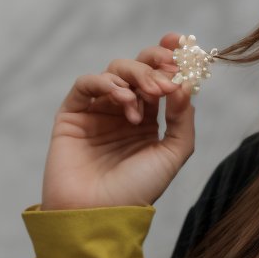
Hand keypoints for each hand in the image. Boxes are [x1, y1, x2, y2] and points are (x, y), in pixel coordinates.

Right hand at [40, 32, 195, 210]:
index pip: (160, 78)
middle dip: (154, 63)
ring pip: (115, 71)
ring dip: (136, 77)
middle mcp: (124, 111)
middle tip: (167, 73)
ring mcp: (97, 110)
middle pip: (138, 68)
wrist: (98, 213)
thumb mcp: (171, 155)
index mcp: (149, 120)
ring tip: (149, 97)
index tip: (182, 44)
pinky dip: (107, 84)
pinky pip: (87, 84)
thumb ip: (182, 119)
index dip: (169, 57)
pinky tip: (124, 100)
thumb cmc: (137, 190)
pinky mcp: (73, 113)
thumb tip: (185, 84)